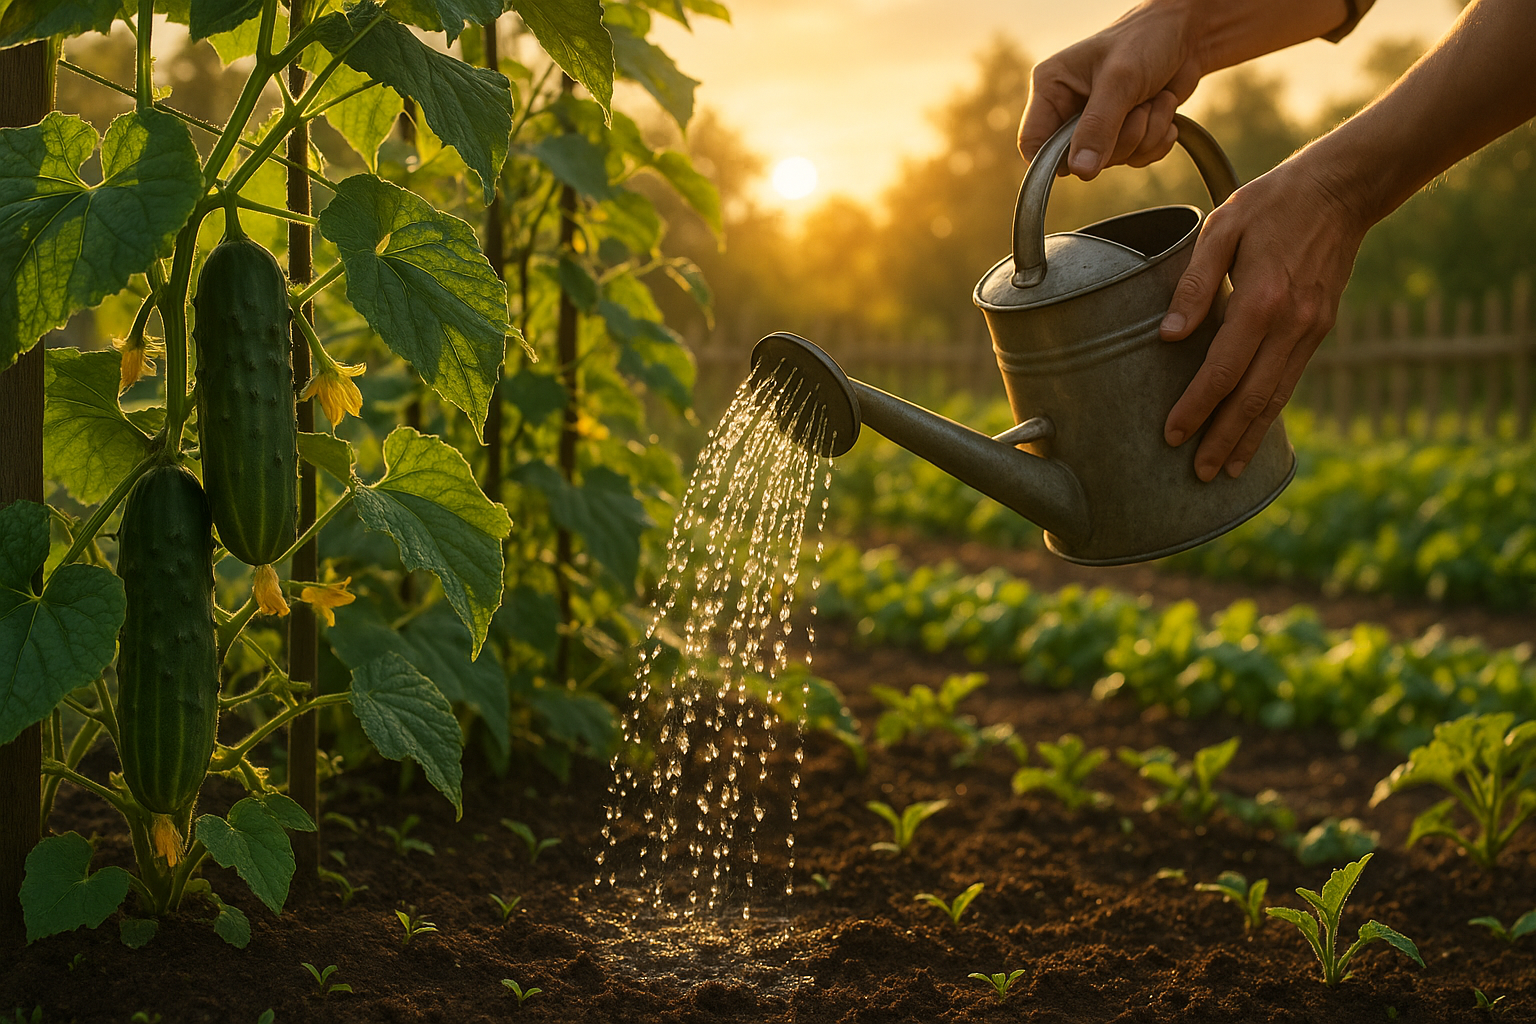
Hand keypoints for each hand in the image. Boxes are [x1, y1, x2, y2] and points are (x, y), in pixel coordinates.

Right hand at [1018, 2, 1201, 177]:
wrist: (1190, 33)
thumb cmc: (1147, 39)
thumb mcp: (1120, 81)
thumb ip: (1098, 127)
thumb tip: (1081, 171)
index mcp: (1052, 87)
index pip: (1032, 142)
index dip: (1055, 159)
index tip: (1087, 158)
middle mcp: (1068, 108)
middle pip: (1078, 159)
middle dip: (1119, 140)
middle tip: (1139, 109)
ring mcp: (1096, 123)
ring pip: (1111, 161)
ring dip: (1144, 136)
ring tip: (1155, 100)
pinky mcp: (1122, 132)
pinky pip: (1134, 159)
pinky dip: (1156, 140)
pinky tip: (1163, 110)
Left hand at [1160, 151, 1369, 480]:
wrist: (1341, 189)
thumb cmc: (1272, 203)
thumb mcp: (1222, 228)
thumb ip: (1194, 284)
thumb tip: (1169, 336)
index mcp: (1262, 301)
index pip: (1222, 370)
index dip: (1196, 407)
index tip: (1172, 435)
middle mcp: (1291, 324)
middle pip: (1252, 397)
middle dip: (1223, 438)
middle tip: (1198, 474)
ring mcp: (1311, 330)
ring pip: (1276, 396)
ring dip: (1250, 436)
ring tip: (1225, 468)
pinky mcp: (1320, 329)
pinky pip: (1290, 380)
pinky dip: (1271, 411)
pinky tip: (1254, 430)